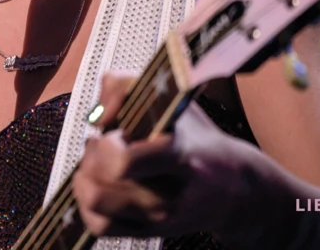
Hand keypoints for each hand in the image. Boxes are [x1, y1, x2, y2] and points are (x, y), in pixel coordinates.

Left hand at [72, 72, 265, 242]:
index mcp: (177, 154)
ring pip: (94, 202)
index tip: (111, 124)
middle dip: (93, 153)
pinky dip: (87, 202)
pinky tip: (100, 182)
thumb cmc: (199, 138)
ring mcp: (156, 218)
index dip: (105, 141)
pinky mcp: (147, 233)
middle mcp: (167, 193)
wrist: (233, 189)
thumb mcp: (174, 100)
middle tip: (105, 139)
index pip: (123, 161)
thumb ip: (127, 87)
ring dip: (86, 176)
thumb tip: (97, 113)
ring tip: (100, 161)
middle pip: (101, 181)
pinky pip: (99, 225)